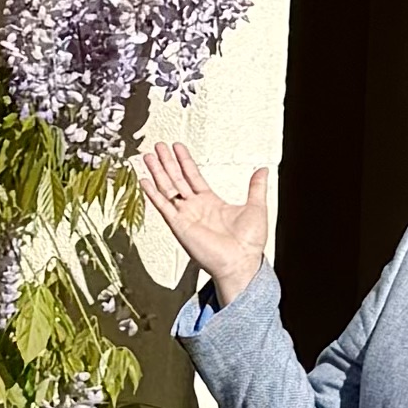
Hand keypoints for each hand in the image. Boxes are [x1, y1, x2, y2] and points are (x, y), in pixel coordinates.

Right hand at [138, 126, 271, 308]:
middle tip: (158, 146)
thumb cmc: (249, 242)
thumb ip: (256, 187)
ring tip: (149, 156)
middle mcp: (195, 208)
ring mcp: (186, 216)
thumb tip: (263, 170)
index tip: (177, 147)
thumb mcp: (256, 207)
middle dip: (167, 162)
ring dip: (158, 172)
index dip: (185, 161)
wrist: (241, 261)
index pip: (193, 176)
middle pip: (177, 179)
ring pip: (168, 189)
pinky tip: (145, 181)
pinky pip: (163, 206)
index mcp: (211, 202)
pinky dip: (153, 194)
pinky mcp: (179, 225)